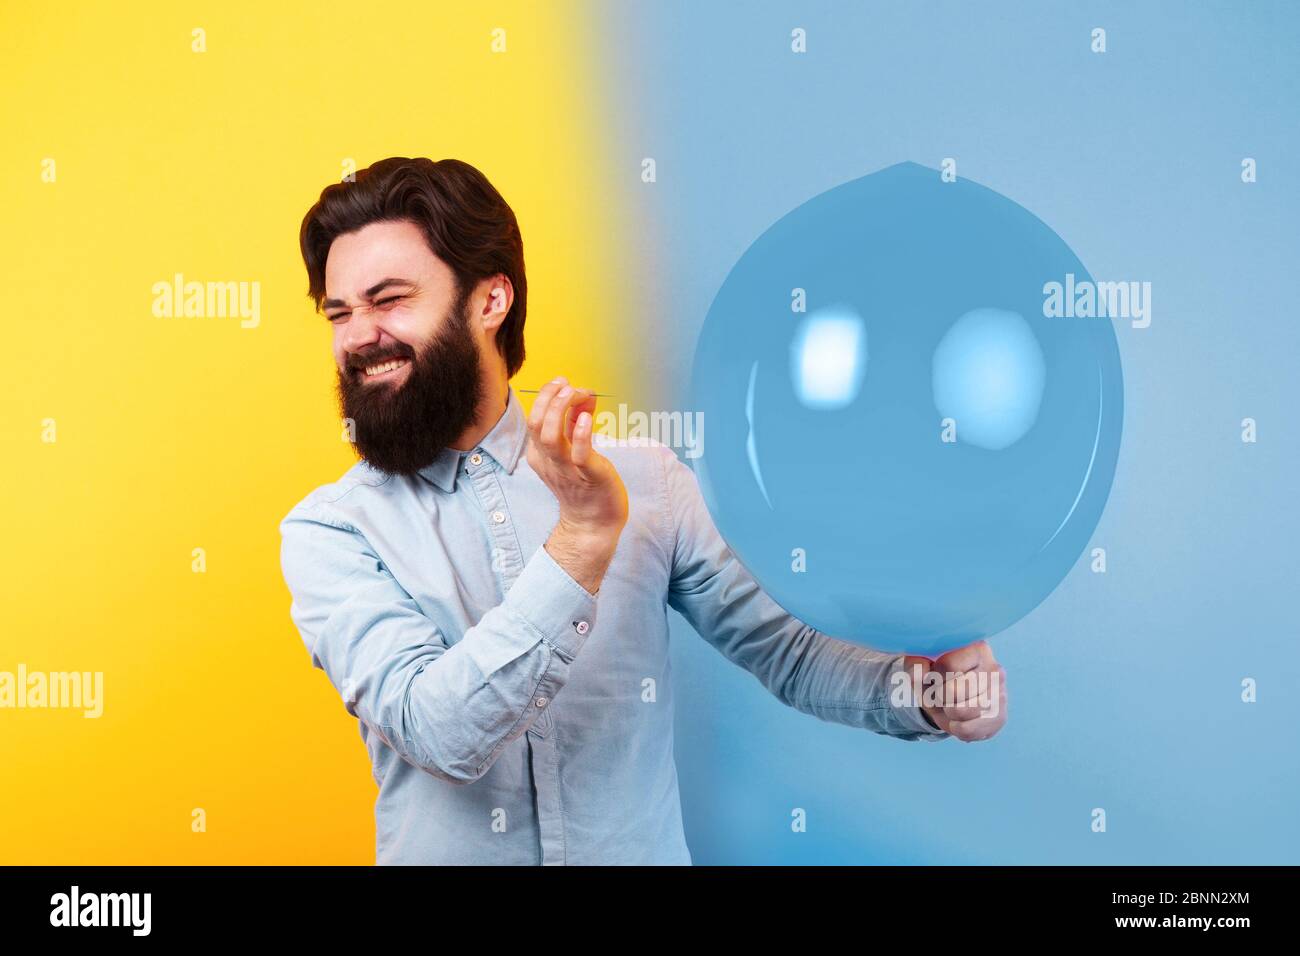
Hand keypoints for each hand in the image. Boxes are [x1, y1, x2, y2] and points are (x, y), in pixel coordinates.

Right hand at [527, 376, 628, 592]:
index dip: (547, 396)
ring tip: (574, 393)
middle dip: (549, 398)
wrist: (592, 524)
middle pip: (535, 423)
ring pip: (550, 437)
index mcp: (541, 453)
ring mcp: (567, 469)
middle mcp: (549, 460)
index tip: (564, 384)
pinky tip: (587, 418)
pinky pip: (580, 455)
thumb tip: (583, 395)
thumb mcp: (573, 449)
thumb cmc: (584, 484)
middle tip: (566, 385)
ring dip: (560, 410)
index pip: (534, 418)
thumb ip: (576, 422)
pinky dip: (582, 434)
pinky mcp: (589, 476)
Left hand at [902, 640, 1006, 741]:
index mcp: (978, 649)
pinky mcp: (1000, 717)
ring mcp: (1000, 694)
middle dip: (939, 696)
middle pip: (954, 691)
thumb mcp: (922, 665)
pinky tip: (957, 720)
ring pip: (962, 712)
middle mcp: (995, 669)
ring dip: (947, 713)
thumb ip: (916, 664)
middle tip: (942, 693)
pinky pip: (969, 730)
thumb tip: (921, 674)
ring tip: (949, 706)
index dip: (934, 675)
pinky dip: (955, 728)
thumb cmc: (938, 677)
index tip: (935, 676)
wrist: (954, 698)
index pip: (948, 665)